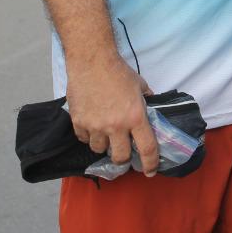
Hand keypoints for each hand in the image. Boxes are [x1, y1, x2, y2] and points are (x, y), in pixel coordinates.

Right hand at [65, 56, 156, 174]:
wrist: (92, 62)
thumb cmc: (118, 72)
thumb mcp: (140, 86)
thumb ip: (148, 100)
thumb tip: (153, 109)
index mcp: (135, 117)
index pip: (146, 148)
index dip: (150, 163)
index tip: (150, 171)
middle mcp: (116, 126)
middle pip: (120, 156)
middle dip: (123, 160)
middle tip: (124, 156)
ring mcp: (95, 126)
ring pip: (99, 149)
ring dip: (104, 146)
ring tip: (106, 135)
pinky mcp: (78, 122)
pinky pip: (83, 138)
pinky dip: (88, 136)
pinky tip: (92, 126)